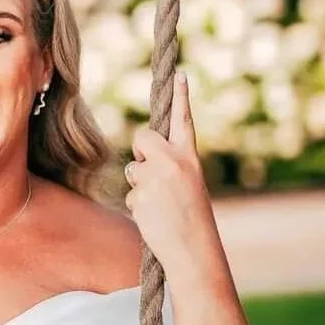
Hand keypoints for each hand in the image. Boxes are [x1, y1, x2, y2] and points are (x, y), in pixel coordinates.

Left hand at [124, 71, 220, 275]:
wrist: (194, 251)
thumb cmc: (192, 220)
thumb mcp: (188, 186)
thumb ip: (169, 167)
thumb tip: (142, 160)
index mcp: (190, 158)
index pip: (183, 121)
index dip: (181, 98)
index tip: (180, 73)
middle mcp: (174, 162)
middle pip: (143, 139)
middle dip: (142, 154)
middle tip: (156, 178)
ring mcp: (156, 177)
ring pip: (133, 170)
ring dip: (141, 187)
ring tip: (162, 206)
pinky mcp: (141, 193)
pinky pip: (130, 193)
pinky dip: (139, 206)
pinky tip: (155, 218)